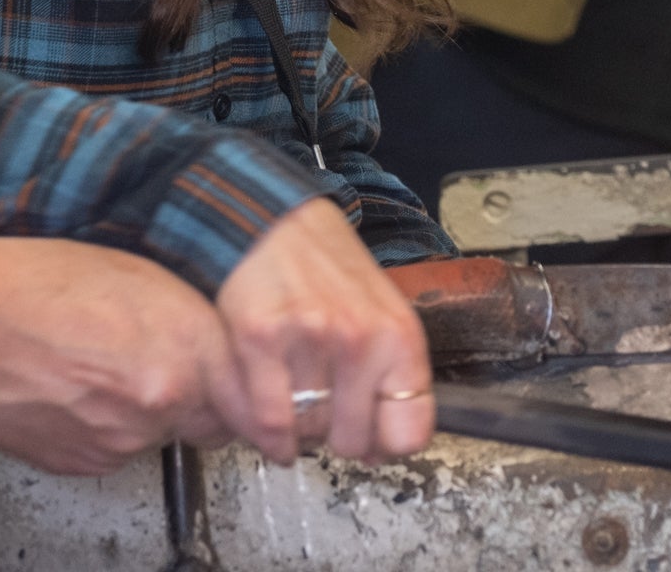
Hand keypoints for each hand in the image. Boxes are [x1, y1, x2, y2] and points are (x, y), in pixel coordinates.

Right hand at [0, 204, 237, 474]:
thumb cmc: (30, 281)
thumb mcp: (133, 268)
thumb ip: (187, 310)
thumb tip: (218, 330)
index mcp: (181, 346)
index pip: (259, 386)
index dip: (257, 376)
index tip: (259, 372)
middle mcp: (160, 402)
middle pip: (220, 418)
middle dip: (214, 395)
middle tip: (187, 361)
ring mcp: (120, 440)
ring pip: (167, 431)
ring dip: (159, 405)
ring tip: (115, 360)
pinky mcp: (83, 462)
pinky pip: (121, 445)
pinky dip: (116, 421)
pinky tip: (86, 382)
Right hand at [212, 198, 434, 464]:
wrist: (271, 219)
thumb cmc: (325, 265)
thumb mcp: (380, 309)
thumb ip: (389, 374)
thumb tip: (379, 451)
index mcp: (399, 334)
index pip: (409, 433)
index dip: (384, 444)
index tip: (368, 437)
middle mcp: (360, 337)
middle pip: (351, 442)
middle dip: (333, 433)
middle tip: (321, 406)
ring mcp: (310, 338)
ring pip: (307, 433)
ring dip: (297, 427)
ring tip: (293, 397)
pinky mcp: (261, 338)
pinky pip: (267, 423)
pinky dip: (265, 435)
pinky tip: (268, 422)